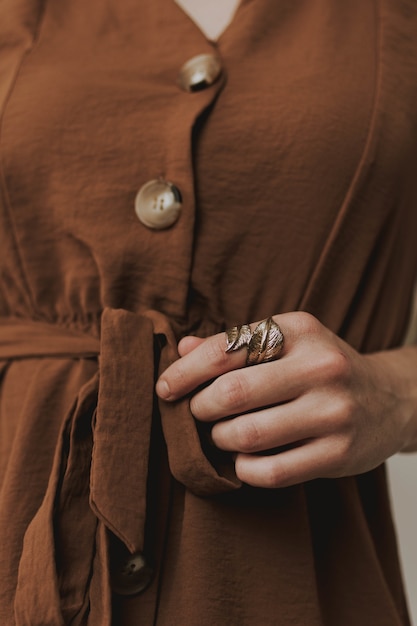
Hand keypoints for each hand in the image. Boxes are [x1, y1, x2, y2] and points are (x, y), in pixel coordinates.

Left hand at [156, 312, 416, 487]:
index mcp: (300, 329)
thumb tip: (181, 348)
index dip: (185, 371)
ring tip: (220, 435)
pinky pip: (272, 472)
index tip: (166, 388)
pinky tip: (244, 460)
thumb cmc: (321, 368)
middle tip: (196, 413)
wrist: (389, 400)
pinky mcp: (339, 453)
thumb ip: (233, 344)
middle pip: (232, 393)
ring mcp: (333, 411)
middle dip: (199, 408)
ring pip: (248, 435)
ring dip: (219, 440)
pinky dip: (244, 469)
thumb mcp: (286, 342)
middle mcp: (320, 366)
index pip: (226, 349)